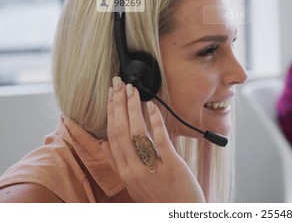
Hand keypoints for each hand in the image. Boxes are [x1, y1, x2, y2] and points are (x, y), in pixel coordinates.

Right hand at [103, 77, 204, 202]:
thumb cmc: (161, 199)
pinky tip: (151, 106)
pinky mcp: (171, 165)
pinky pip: (159, 139)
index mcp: (125, 172)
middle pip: (120, 131)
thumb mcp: (135, 184)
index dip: (110, 114)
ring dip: (132, 107)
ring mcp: (151, 168)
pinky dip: (154, 120)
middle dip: (117, 104)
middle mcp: (133, 170)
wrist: (180, 215)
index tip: (110, 96)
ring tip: (131, 90)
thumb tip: (109, 144)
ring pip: (136, 132)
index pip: (112, 137)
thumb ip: (124, 164)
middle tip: (118, 84)